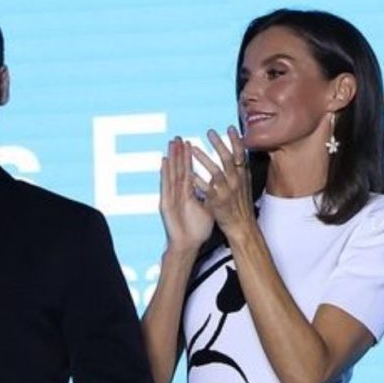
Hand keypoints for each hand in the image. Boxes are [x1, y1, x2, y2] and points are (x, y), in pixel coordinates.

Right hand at [160, 136, 213, 252]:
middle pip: (178, 169)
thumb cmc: (196, 230)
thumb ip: (211, 196)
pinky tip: (164, 161)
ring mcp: (171, 196)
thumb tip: (219, 186)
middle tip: (178, 137)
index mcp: (187, 194)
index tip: (189, 143)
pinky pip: (166, 185)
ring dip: (172, 158)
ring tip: (172, 143)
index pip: (187, 172)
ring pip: (172, 173)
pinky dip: (165, 173)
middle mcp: (178, 193)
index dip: (188, 158)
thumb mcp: (208, 209)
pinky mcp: (166, 202)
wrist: (188, 244)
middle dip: (178, 153)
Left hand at [190, 127, 254, 240]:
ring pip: (215, 171)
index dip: (236, 141)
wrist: (242, 226)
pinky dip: (197, 180)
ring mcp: (227, 191)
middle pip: (228, 159)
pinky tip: (188, 173)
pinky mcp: (217, 201)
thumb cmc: (241, 205)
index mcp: (244, 176)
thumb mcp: (245, 185)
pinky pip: (205, 189)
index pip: (242, 155)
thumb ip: (240, 171)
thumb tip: (239, 157)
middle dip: (219, 144)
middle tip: (209, 132)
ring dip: (203, 159)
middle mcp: (237, 181)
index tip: (229, 128)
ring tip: (192, 149)